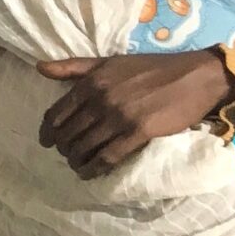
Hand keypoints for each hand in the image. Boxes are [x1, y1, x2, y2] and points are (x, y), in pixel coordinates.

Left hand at [37, 51, 233, 179]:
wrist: (195, 76)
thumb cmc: (151, 68)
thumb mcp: (109, 62)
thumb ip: (74, 67)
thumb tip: (39, 68)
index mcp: (91, 82)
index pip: (56, 113)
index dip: (47, 131)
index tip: (46, 141)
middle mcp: (101, 100)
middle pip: (68, 133)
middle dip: (62, 148)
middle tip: (65, 155)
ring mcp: (120, 116)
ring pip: (85, 146)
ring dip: (76, 160)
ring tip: (76, 165)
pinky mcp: (140, 132)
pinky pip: (109, 156)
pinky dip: (95, 168)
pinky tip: (90, 173)